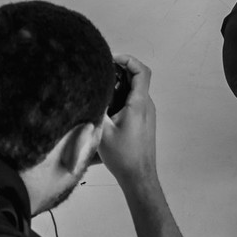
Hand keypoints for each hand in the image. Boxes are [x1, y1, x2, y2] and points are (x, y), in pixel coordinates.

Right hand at [98, 54, 156, 187]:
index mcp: (139, 103)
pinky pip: (135, 101)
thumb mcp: (103, 130)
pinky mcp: (144, 122)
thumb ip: (97, 108)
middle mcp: (147, 105)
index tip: (112, 59)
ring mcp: (147, 114)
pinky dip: (122, 97)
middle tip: (102, 72)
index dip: (128, 60)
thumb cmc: (124, 156)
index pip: (141, 71)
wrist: (139, 177)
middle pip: (138, 78)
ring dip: (121, 85)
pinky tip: (107, 106)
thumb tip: (89, 92)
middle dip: (120, 70)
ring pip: (136, 90)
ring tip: (102, 88)